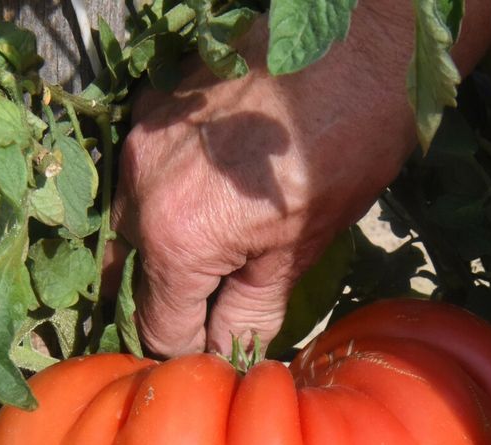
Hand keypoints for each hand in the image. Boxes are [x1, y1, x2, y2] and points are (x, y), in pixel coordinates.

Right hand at [111, 9, 416, 355]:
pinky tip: (215, 192)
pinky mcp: (153, 106)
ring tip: (221, 248)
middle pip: (136, 277)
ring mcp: (140, 142)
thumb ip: (250, 313)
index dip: (191, 350)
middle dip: (175, 300)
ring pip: (134, 223)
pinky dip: (169, 195)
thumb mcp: (300, 252)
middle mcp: (138, 190)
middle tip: (221, 306)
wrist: (357, 46)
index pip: (159, 328)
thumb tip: (228, 352)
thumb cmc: (342, 150)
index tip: (220, 351)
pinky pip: (144, 173)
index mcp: (175, 238)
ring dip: (167, 248)